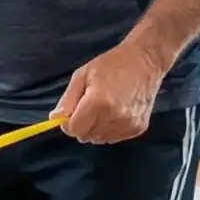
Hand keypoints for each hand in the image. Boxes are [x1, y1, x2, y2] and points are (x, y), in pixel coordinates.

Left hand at [52, 43, 166, 143]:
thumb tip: (55, 119)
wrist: (145, 60)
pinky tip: (117, 112)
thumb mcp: (82, 75)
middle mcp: (113, 117)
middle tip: (89, 108)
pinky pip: (115, 138)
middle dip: (82, 125)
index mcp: (97, 103)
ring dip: (97, 128)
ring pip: (100, 139)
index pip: (74, 130)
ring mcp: (128, 124)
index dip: (69, 123)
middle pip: (86, 137)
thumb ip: (68, 100)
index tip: (72, 113)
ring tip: (104, 108)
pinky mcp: (138, 128)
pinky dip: (111, 129)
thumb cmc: (111, 64)